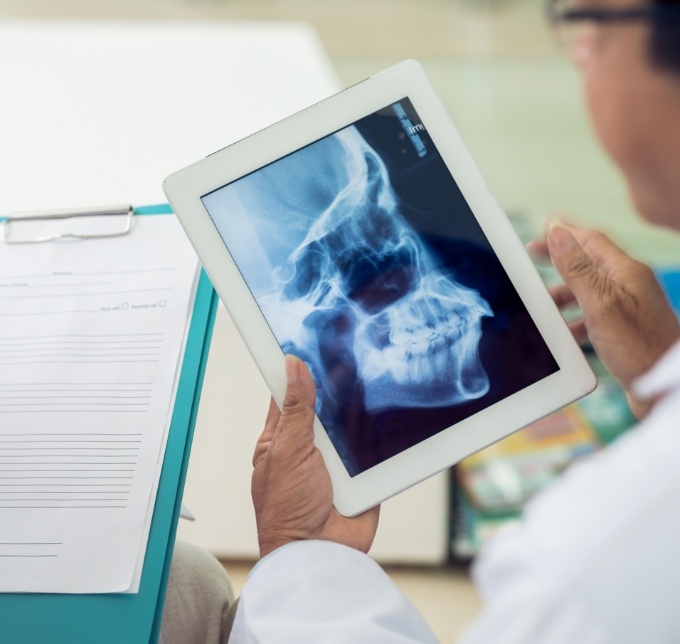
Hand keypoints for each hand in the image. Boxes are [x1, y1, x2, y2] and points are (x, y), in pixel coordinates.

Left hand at [251, 355, 379, 557]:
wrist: (320, 554)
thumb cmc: (286, 511)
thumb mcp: (286, 450)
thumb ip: (295, 409)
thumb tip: (293, 365)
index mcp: (280, 437)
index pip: (288, 392)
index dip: (297, 369)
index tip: (310, 340)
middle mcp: (309, 445)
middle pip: (325, 404)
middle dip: (337, 386)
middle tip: (351, 351)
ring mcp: (335, 459)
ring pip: (350, 423)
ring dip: (359, 411)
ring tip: (373, 375)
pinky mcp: (359, 473)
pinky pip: (372, 447)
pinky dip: (378, 435)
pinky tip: (388, 411)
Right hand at [529, 222, 679, 417]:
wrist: (666, 388)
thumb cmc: (639, 348)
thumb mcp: (600, 304)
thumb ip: (577, 269)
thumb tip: (559, 233)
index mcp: (626, 272)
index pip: (591, 239)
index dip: (564, 231)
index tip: (543, 226)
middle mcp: (630, 285)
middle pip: (589, 262)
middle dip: (560, 259)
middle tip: (534, 256)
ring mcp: (629, 307)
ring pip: (589, 290)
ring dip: (564, 293)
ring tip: (543, 302)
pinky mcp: (626, 330)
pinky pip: (594, 314)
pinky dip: (575, 318)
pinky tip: (565, 330)